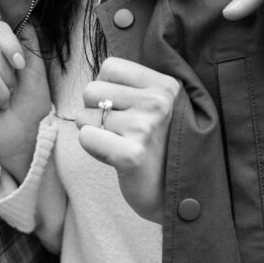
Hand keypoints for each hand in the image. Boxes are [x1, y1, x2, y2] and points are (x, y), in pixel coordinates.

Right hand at [0, 21, 50, 181]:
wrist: (27, 134)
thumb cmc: (32, 105)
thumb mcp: (37, 69)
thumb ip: (30, 42)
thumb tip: (26, 17)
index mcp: (0, 52)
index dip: (8, 44)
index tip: (20, 65)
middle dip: (7, 76)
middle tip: (12, 92)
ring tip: (3, 103)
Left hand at [75, 57, 179, 223]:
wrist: (179, 196)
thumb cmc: (161, 148)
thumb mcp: (162, 107)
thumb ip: (135, 86)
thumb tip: (98, 74)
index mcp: (166, 86)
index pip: (110, 67)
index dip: (108, 88)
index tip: (124, 108)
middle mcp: (158, 102)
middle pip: (91, 89)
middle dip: (96, 111)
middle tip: (120, 132)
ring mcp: (145, 127)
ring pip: (84, 115)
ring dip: (95, 132)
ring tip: (120, 145)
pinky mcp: (131, 154)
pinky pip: (85, 137)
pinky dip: (93, 149)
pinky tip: (114, 158)